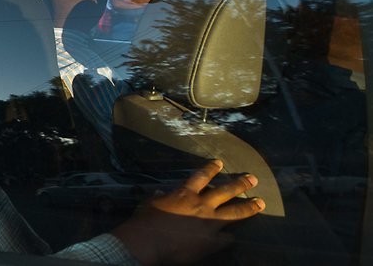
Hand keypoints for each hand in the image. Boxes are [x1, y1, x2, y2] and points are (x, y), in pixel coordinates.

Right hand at [111, 160, 264, 264]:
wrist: (147, 243)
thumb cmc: (145, 222)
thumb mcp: (149, 204)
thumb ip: (159, 197)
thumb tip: (160, 193)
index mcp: (185, 194)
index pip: (202, 176)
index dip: (212, 168)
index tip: (220, 163)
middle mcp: (201, 205)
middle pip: (226, 191)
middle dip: (241, 184)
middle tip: (253, 179)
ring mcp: (209, 223)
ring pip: (234, 212)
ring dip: (249, 207)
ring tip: (260, 203)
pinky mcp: (211, 242)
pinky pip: (227, 238)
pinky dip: (231, 237)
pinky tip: (236, 237)